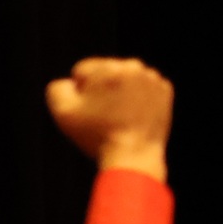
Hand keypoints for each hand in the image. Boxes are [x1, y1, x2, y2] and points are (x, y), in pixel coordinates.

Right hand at [46, 57, 171, 181]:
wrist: (134, 156)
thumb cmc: (97, 135)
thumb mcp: (62, 111)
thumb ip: (57, 87)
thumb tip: (70, 82)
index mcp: (108, 68)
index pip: (82, 70)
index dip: (80, 92)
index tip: (89, 110)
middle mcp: (133, 67)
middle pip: (105, 71)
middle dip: (102, 89)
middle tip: (104, 115)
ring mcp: (152, 79)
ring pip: (125, 78)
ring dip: (120, 92)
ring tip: (119, 116)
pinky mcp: (165, 91)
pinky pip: (142, 87)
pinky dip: (138, 98)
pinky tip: (133, 115)